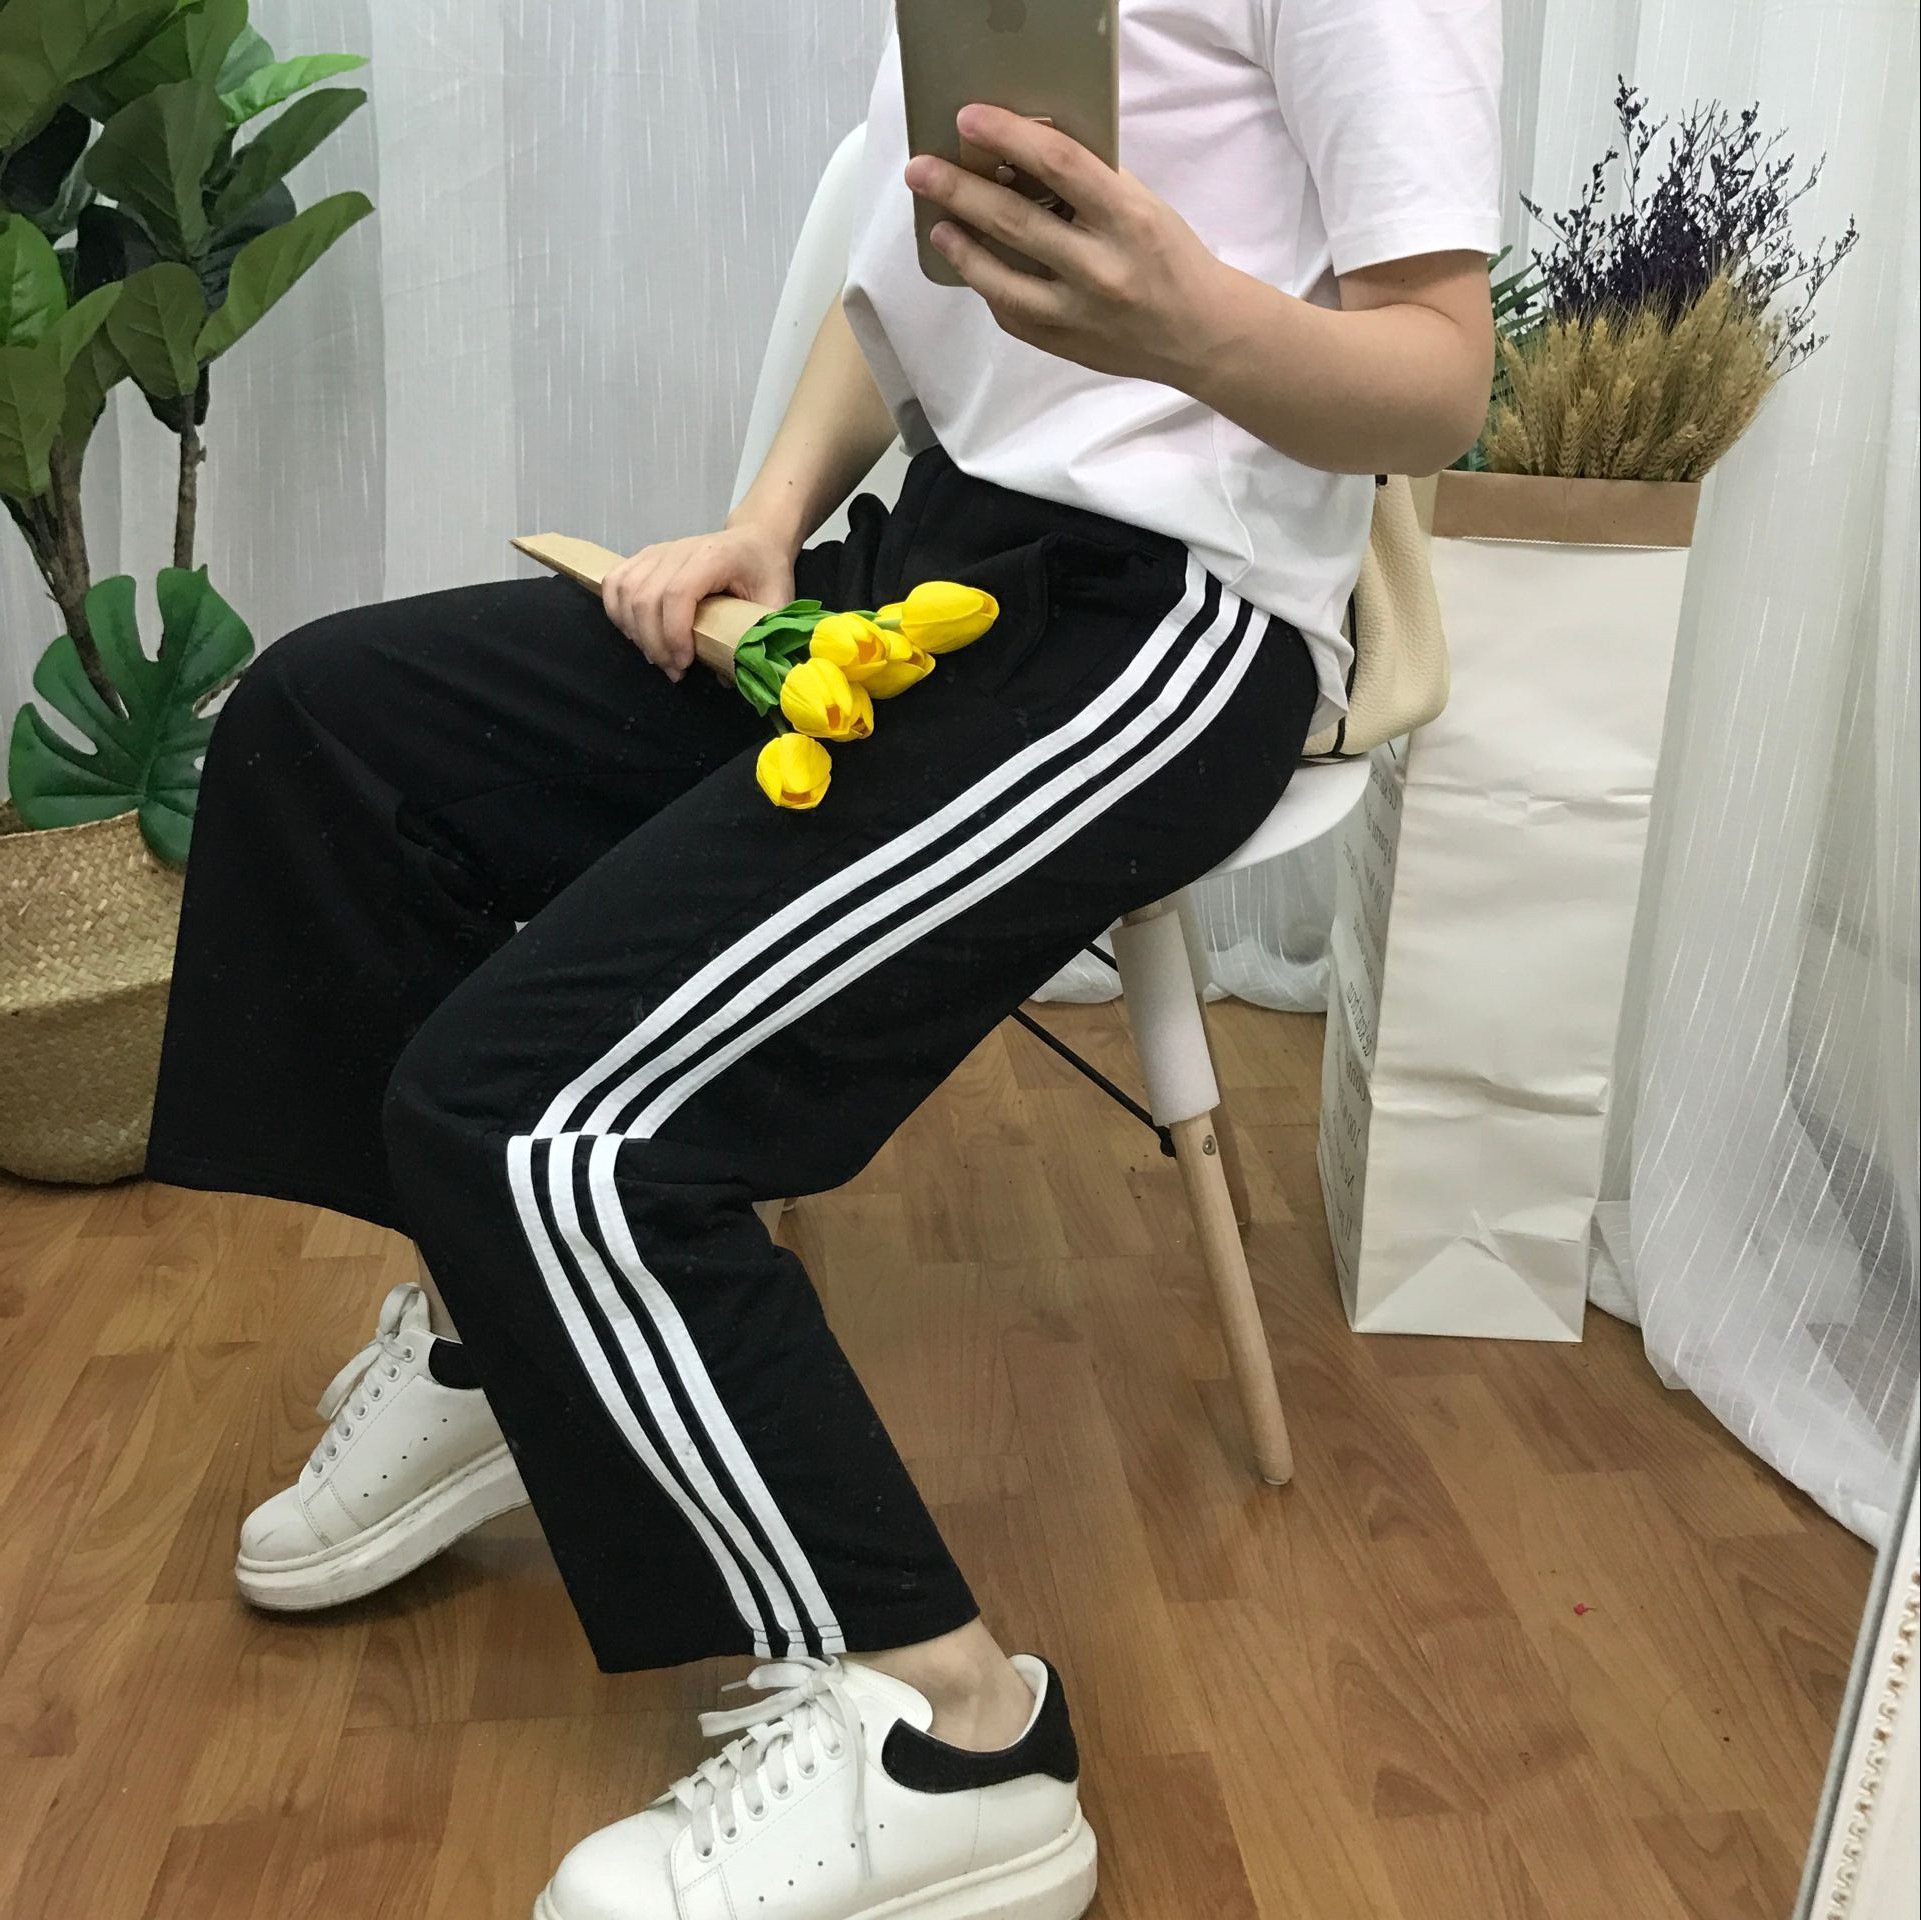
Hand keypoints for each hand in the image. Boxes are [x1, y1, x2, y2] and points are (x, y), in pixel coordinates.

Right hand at [602, 520, 796, 680]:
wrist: (754, 540)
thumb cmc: (765, 571)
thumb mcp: (775, 602)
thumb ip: (756, 636)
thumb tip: (727, 675)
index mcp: (713, 557)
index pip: (678, 593)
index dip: (674, 633)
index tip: (685, 663)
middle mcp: (679, 550)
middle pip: (646, 597)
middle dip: (654, 644)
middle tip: (674, 671)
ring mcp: (657, 552)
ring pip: (626, 591)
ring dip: (634, 632)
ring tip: (658, 657)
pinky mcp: (644, 558)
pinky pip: (615, 582)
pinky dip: (616, 612)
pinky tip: (634, 634)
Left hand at [904, 104, 1226, 386]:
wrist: (1200, 334)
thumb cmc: (1170, 259)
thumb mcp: (1142, 207)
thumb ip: (1090, 185)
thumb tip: (1023, 157)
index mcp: (1127, 218)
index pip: (1059, 164)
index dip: (1008, 135)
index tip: (970, 118)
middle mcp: (1100, 267)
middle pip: (1014, 220)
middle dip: (958, 190)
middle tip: (921, 170)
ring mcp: (1078, 312)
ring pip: (1000, 278)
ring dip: (961, 247)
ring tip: (938, 224)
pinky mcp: (1064, 343)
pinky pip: (1011, 312)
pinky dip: (989, 286)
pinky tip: (974, 265)